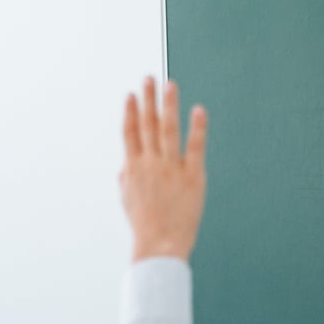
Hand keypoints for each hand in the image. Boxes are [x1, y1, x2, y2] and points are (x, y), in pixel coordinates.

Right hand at [120, 77, 207, 261]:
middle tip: (148, 78)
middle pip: (147, 125)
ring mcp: (171, 168)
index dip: (131, 112)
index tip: (131, 94)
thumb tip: (124, 165)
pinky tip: (198, 110)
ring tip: (170, 85)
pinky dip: (197, 127)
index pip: (130, 133)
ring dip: (168, 105)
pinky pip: (195, 147)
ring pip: (168, 130)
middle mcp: (150, 164)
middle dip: (147, 99)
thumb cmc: (144, 225)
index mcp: (133, 169)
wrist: (160, 245)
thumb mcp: (128, 200)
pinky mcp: (192, 176)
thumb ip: (126, 179)